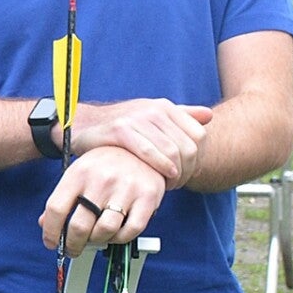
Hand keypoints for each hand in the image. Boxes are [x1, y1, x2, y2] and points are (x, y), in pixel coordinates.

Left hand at [40, 146, 167, 255]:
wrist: (141, 148)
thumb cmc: (106, 164)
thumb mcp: (79, 173)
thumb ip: (62, 198)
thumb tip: (45, 224)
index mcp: (79, 173)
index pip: (56, 208)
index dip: (50, 232)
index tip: (51, 243)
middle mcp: (101, 179)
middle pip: (79, 226)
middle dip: (73, 244)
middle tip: (74, 249)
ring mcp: (126, 188)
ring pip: (105, 231)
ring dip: (97, 242)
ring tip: (96, 238)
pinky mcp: (148, 197)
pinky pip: (131, 230)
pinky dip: (120, 239)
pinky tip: (116, 233)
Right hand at [71, 98, 211, 187]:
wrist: (84, 126)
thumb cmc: (121, 128)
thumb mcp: (151, 118)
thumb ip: (181, 116)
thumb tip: (209, 116)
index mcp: (166, 107)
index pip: (198, 136)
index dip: (198, 160)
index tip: (187, 174)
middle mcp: (154, 109)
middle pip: (187, 147)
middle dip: (187, 171)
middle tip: (177, 184)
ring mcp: (137, 118)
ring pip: (171, 151)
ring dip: (174, 175)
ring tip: (167, 186)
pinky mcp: (120, 130)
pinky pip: (149, 152)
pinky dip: (159, 168)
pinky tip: (160, 180)